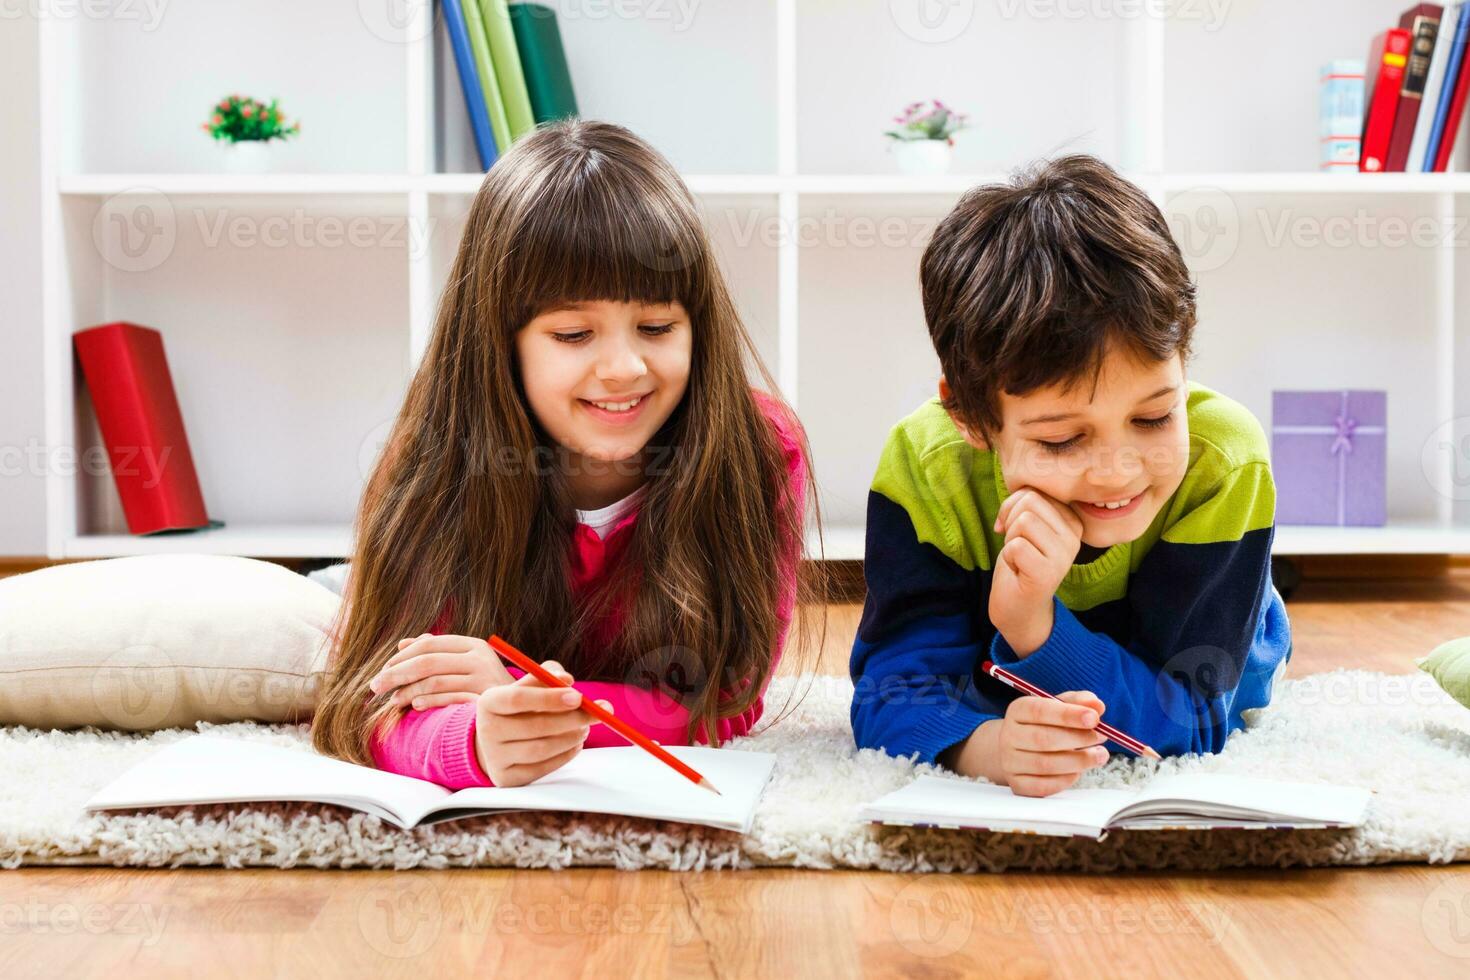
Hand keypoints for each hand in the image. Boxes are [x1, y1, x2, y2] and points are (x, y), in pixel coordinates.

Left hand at [368, 633, 514, 709]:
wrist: (520, 712)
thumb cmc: (485, 687)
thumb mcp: (464, 665)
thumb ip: (436, 652)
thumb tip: (401, 643)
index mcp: (473, 645)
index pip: (430, 644)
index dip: (402, 656)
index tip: (384, 669)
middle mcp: (479, 658)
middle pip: (427, 661)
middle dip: (396, 674)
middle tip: (375, 686)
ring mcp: (482, 679)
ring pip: (433, 680)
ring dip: (406, 691)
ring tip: (393, 700)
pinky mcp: (482, 700)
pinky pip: (445, 698)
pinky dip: (425, 701)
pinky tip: (413, 705)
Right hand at [474, 665, 613, 786]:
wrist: (497, 740)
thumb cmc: (521, 707)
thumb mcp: (529, 686)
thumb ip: (547, 676)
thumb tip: (566, 679)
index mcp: (489, 702)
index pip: (518, 698)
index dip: (549, 697)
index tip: (578, 695)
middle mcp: (487, 730)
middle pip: (533, 726)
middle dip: (572, 719)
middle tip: (597, 712)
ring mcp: (495, 757)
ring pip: (541, 749)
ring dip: (571, 737)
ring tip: (585, 727)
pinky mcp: (507, 778)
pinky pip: (543, 768)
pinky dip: (565, 754)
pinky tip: (575, 743)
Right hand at [944, 691, 1108, 796]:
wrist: (1018, 747)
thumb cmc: (1044, 724)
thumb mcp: (1059, 706)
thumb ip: (1078, 702)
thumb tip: (1097, 706)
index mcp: (1017, 710)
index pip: (1039, 710)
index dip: (1068, 715)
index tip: (1094, 718)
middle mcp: (1009, 736)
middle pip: (1042, 739)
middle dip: (1078, 739)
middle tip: (1101, 737)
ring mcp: (1010, 762)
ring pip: (1045, 764)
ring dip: (1079, 761)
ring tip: (1099, 755)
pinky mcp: (1017, 784)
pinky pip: (1044, 786)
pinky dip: (1066, 780)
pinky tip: (1079, 771)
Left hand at [990, 487, 1083, 653]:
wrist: (1018, 607)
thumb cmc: (1019, 563)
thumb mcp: (1025, 525)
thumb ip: (1027, 503)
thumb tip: (1020, 490)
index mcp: (1072, 520)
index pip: (1035, 491)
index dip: (1013, 507)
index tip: (1015, 530)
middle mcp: (1074, 536)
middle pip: (1030, 501)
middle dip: (1010, 521)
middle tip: (1017, 546)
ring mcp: (1064, 555)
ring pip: (1023, 521)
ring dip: (1010, 540)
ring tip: (1019, 558)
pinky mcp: (1048, 572)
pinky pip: (1016, 545)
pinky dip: (1008, 557)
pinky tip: (1018, 571)